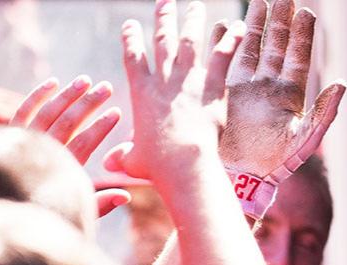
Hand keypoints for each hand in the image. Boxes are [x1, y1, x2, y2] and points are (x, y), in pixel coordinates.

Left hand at [13, 76, 127, 216]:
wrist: (9, 209)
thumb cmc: (50, 211)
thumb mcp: (78, 212)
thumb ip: (101, 203)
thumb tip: (125, 196)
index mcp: (61, 172)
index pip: (85, 143)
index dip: (101, 127)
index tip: (116, 113)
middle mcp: (41, 153)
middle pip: (67, 122)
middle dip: (89, 103)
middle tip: (106, 88)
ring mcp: (24, 141)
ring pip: (48, 111)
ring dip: (68, 94)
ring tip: (86, 81)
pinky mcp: (10, 134)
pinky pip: (24, 109)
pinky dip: (38, 95)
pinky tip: (54, 82)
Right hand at [104, 0, 242, 185]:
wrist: (182, 162)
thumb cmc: (157, 166)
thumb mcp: (133, 161)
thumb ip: (122, 158)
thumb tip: (107, 165)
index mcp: (142, 93)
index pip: (133, 57)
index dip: (131, 39)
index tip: (130, 25)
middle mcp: (163, 79)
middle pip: (162, 40)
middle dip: (163, 19)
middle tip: (164, 3)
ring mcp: (187, 79)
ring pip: (189, 40)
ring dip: (192, 20)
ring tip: (194, 5)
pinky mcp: (211, 84)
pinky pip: (222, 55)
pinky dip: (231, 39)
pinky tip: (238, 26)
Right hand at [216, 0, 344, 181]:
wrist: (243, 176)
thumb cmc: (276, 164)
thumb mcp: (304, 140)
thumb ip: (323, 114)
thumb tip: (342, 84)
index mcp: (290, 94)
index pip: (298, 56)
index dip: (302, 34)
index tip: (305, 10)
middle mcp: (270, 85)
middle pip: (276, 44)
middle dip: (279, 19)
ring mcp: (247, 87)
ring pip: (253, 47)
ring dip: (255, 24)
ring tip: (258, 0)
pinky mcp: (226, 92)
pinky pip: (227, 60)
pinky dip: (226, 42)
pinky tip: (226, 25)